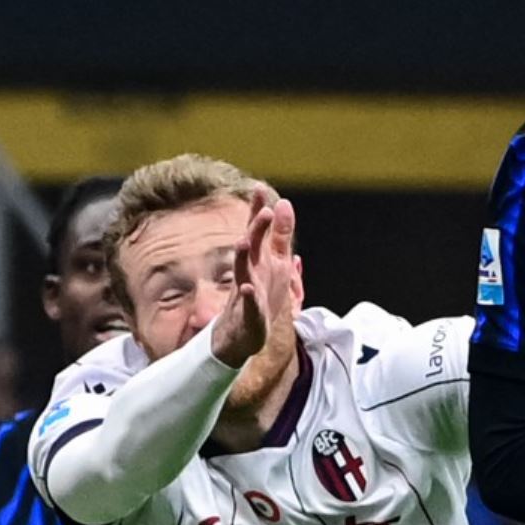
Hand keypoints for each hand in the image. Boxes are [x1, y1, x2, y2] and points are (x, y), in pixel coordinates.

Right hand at [211, 188, 296, 368]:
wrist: (239, 336)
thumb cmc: (259, 295)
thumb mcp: (275, 262)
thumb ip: (279, 235)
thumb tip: (284, 204)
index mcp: (256, 260)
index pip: (256, 232)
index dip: (258, 211)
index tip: (259, 188)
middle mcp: (248, 272)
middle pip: (250, 247)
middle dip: (256, 229)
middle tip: (264, 211)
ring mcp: (246, 294)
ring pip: (242, 272)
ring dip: (243, 257)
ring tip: (245, 241)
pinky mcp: (248, 316)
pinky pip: (248, 306)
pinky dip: (249, 298)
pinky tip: (249, 289)